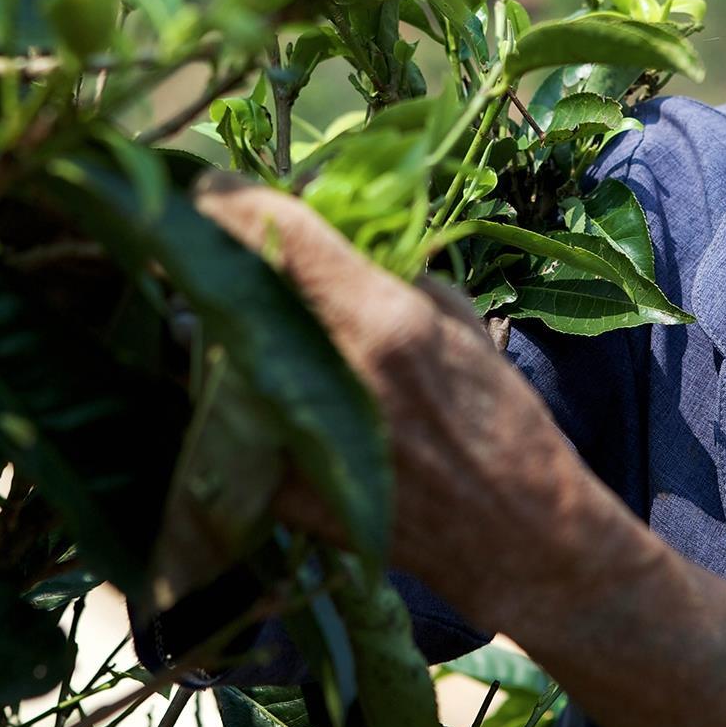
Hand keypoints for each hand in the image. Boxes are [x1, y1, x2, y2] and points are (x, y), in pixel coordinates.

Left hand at [193, 173, 725, 726]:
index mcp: (382, 319)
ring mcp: (294, 436)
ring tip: (248, 331)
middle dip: (222, 263)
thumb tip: (324, 232)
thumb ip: (388, 272)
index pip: (275, 230)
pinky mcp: (273, 489)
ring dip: (220, 330)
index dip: (229, 199)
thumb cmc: (501, 423)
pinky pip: (225, 419)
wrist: (515, 538)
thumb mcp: (459, 321)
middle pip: (231, 287)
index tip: (209, 188)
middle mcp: (328, 373)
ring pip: (212, 353)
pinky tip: (261, 394)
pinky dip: (232, 396)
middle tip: (221, 252)